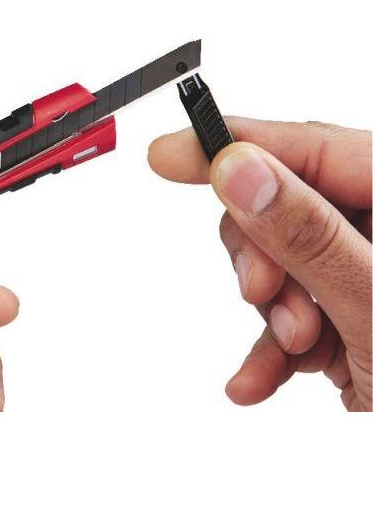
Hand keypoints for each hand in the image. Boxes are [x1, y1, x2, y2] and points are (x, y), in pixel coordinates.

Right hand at [148, 118, 371, 410]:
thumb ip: (306, 234)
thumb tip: (239, 170)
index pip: (308, 147)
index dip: (230, 145)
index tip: (169, 154)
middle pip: (280, 205)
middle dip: (261, 257)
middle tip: (264, 294)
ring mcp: (364, 268)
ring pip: (276, 262)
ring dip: (271, 312)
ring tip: (296, 348)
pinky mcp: (349, 308)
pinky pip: (289, 311)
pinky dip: (271, 348)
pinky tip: (263, 376)